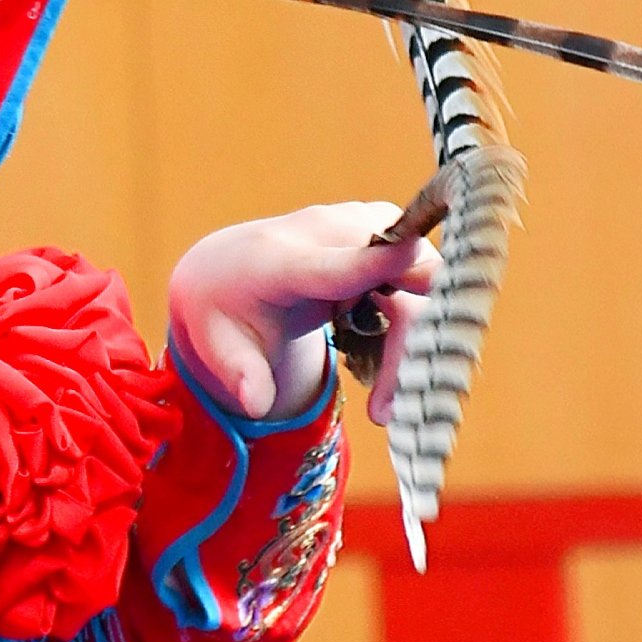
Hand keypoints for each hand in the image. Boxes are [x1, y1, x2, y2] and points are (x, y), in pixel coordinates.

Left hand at [168, 203, 440, 422]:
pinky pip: (423, 285)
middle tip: (384, 414)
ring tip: (381, 408)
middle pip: (403, 275)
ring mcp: (362, 228)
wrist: (228, 266)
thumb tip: (255, 405)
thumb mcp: (217, 345)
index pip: (335, 261)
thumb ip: (240, 374)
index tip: (412, 257)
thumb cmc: (224, 309)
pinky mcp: (385, 238)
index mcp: (281, 260)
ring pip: (424, 282)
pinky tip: (384, 376)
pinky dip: (415, 335)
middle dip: (411, 348)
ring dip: (416, 350)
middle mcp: (329, 232)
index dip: (374, 260)